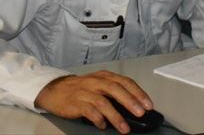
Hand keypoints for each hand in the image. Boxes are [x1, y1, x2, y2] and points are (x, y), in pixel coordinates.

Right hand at [34, 70, 153, 132]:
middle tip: (141, 113)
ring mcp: (85, 92)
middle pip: (116, 89)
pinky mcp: (76, 102)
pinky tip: (103, 126)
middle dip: (131, 101)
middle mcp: (96, 82)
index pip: (125, 82)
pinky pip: (89, 111)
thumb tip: (134, 106)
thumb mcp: (99, 84)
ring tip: (124, 128)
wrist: (55, 89)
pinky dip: (98, 119)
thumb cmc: (81, 88)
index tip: (148, 104)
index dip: (138, 93)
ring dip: (116, 116)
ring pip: (104, 103)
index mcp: (105, 76)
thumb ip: (114, 92)